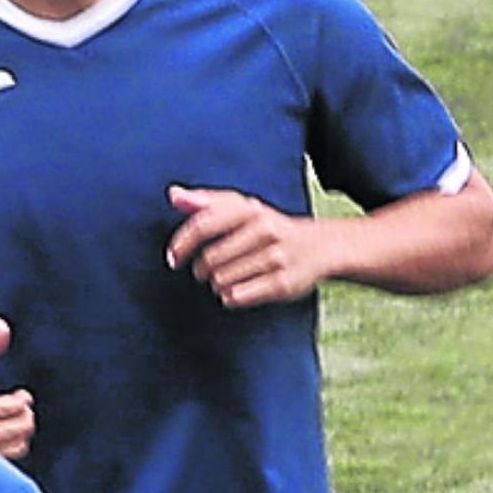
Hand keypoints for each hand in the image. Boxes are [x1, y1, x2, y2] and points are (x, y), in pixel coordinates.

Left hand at [165, 185, 326, 308]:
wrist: (320, 246)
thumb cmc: (268, 227)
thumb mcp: (241, 208)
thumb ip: (206, 202)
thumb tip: (174, 194)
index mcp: (250, 209)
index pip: (203, 224)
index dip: (181, 243)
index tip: (172, 258)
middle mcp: (265, 230)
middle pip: (210, 259)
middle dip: (201, 269)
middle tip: (206, 270)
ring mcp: (276, 257)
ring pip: (222, 280)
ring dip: (216, 284)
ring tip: (226, 278)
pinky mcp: (284, 283)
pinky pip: (238, 296)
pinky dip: (230, 297)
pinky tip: (236, 290)